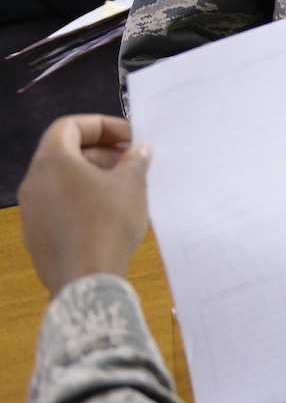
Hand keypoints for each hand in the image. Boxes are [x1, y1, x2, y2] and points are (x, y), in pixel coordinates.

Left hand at [19, 115, 151, 293]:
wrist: (85, 277)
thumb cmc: (108, 220)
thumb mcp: (132, 183)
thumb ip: (135, 159)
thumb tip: (137, 151)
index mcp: (52, 161)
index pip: (69, 126)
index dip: (101, 125)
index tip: (128, 136)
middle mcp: (33, 182)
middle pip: (65, 153)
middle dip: (101, 151)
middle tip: (132, 160)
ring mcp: (31, 210)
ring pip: (62, 181)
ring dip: (92, 176)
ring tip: (124, 186)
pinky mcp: (35, 235)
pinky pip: (58, 205)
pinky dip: (81, 199)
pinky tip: (108, 214)